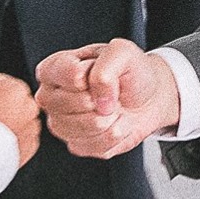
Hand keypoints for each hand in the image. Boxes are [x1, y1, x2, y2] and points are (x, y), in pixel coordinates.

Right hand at [34, 39, 179, 157]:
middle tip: (110, 92)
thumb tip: (98, 101)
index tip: (100, 71)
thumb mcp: (123, 53)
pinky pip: (96, 146)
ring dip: (111, 118)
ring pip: (84, 128)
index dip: (87, 76)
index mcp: (54, 68)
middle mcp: (51, 97)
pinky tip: (117, 122)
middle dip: (101, 98)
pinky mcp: (77, 145)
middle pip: (70, 104)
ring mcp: (61, 123)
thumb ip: (105, 68)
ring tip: (114, 107)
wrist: (148, 97)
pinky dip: (116, 134)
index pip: (62, 74)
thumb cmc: (130, 72)